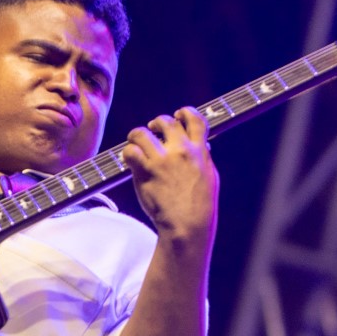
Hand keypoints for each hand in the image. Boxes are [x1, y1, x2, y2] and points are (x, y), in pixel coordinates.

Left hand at [122, 107, 218, 245]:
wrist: (187, 224)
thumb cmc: (199, 204)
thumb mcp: (209, 175)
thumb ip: (202, 157)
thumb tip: (201, 145)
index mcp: (199, 151)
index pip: (195, 119)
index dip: (185, 112)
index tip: (178, 113)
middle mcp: (181, 151)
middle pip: (165, 121)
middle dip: (156, 123)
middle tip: (152, 130)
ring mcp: (162, 160)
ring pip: (142, 133)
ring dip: (136, 136)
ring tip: (136, 143)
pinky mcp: (146, 171)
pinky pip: (130, 151)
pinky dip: (127, 153)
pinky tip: (130, 159)